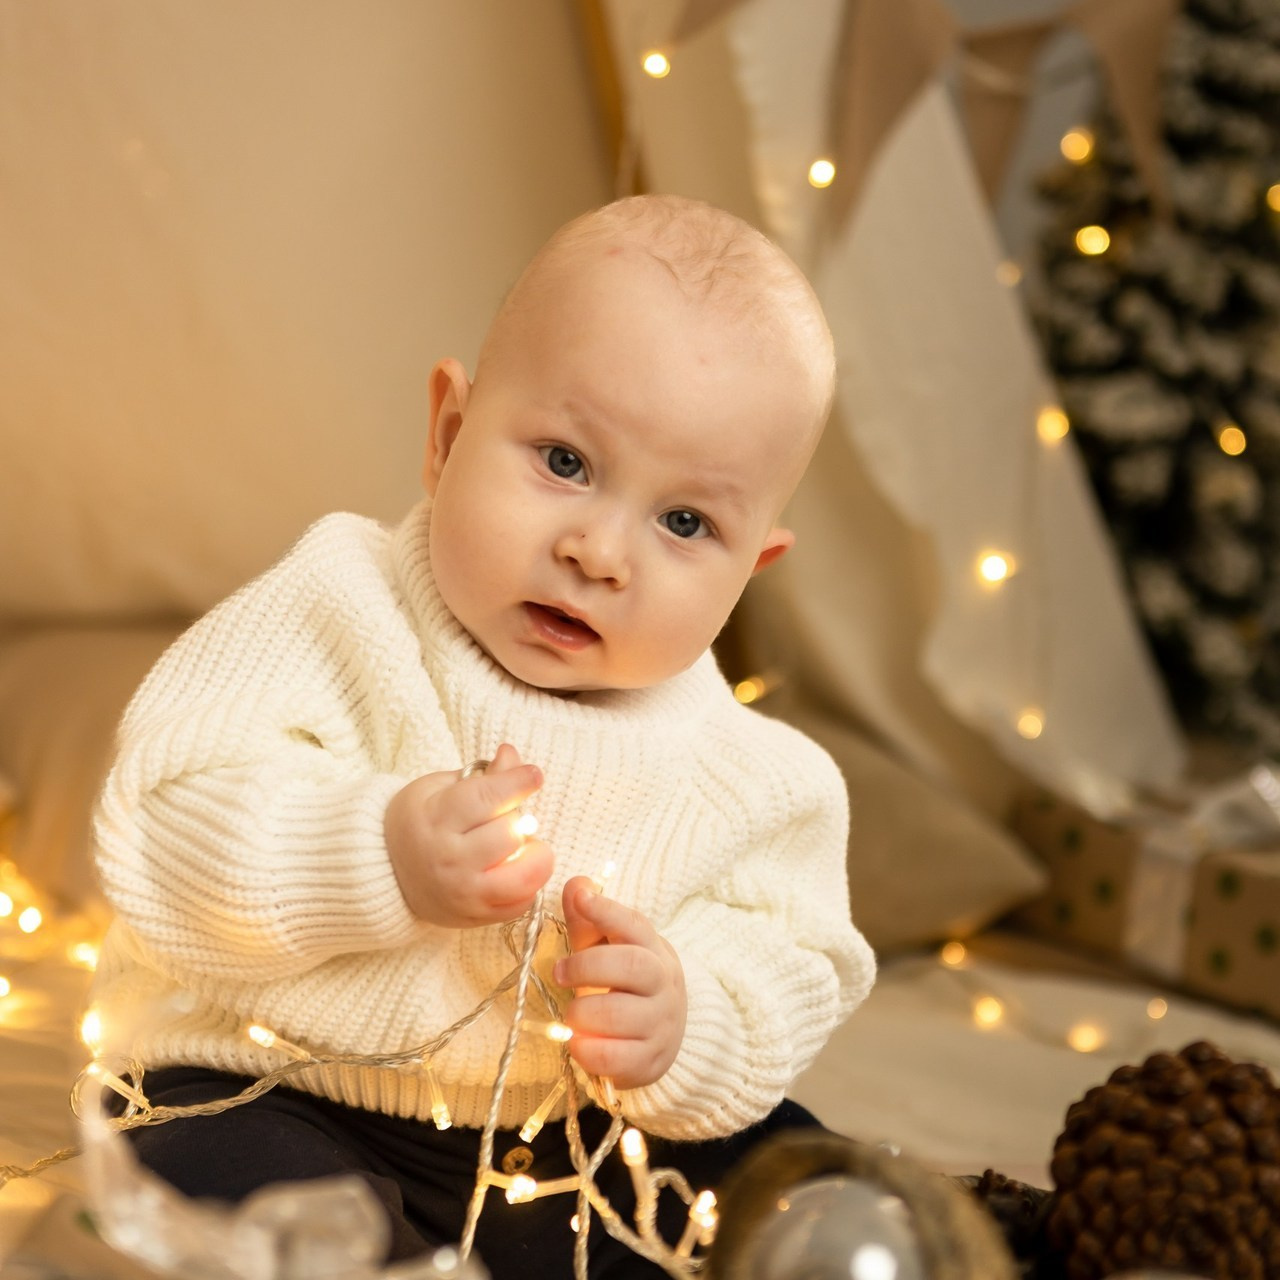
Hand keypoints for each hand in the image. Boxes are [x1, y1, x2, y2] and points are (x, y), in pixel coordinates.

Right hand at [384, 743, 552, 927]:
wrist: (386, 872)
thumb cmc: (420, 821)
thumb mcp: (441, 788)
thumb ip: (483, 776)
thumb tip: (513, 757)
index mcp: (436, 819)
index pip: (486, 798)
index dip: (517, 783)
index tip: (535, 775)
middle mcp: (448, 859)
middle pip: (509, 834)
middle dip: (521, 819)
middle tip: (513, 816)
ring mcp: (463, 892)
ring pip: (523, 876)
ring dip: (536, 856)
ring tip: (529, 845)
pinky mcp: (475, 917)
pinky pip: (521, 903)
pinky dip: (529, 884)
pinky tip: (517, 868)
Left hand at [554, 876, 686, 1090]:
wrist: (659, 1038)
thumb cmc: (623, 985)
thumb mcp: (608, 950)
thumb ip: (589, 920)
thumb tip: (577, 884)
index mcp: (653, 950)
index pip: (635, 924)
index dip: (607, 910)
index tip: (581, 898)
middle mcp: (663, 984)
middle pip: (631, 965)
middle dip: (587, 965)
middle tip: (559, 972)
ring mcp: (660, 1024)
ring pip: (619, 1014)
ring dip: (582, 1012)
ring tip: (570, 1014)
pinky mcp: (649, 1061)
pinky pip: (615, 1057)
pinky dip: (588, 1050)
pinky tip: (576, 1043)